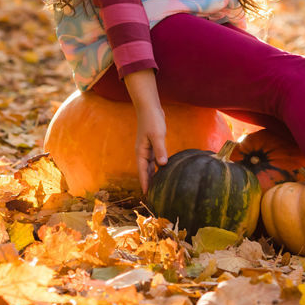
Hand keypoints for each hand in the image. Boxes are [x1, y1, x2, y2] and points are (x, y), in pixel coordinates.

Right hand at [123, 70, 167, 191]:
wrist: (149, 107)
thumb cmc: (152, 120)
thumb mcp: (157, 135)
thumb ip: (160, 150)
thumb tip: (162, 165)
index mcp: (141, 152)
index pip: (142, 172)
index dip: (145, 184)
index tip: (147, 196)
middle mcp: (143, 153)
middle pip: (145, 171)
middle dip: (148, 183)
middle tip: (153, 197)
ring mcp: (147, 149)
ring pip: (150, 166)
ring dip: (153, 176)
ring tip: (158, 188)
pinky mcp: (153, 145)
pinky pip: (154, 160)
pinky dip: (157, 167)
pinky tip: (163, 172)